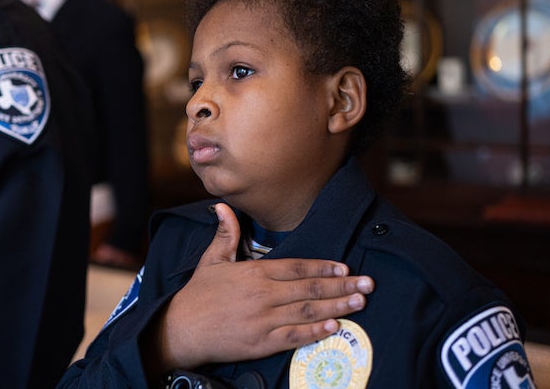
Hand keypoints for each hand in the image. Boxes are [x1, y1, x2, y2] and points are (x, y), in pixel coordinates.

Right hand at [147, 202, 373, 371]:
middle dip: (342, 285)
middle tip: (368, 284)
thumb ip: (225, 234)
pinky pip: (295, 336)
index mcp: (254, 273)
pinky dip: (316, 331)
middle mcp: (263, 294)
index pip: (296, 267)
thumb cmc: (198, 295)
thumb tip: (224, 207)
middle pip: (309, 288)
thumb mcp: (211, 260)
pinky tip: (335, 326)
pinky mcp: (261, 342)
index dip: (323, 267)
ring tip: (360, 302)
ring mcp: (264, 319)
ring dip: (337, 306)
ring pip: (308, 311)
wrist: (181, 328)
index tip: (345, 267)